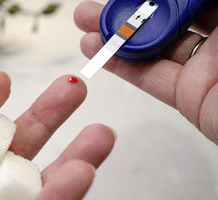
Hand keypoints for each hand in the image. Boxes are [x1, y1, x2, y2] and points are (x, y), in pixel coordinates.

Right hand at [74, 1, 217, 144]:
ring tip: (87, 25)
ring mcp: (206, 67)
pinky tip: (98, 52)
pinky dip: (122, 65)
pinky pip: (152, 77)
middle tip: (99, 6)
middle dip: (129, 10)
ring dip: (118, 36)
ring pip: (155, 47)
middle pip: (167, 16)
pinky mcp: (191, 97)